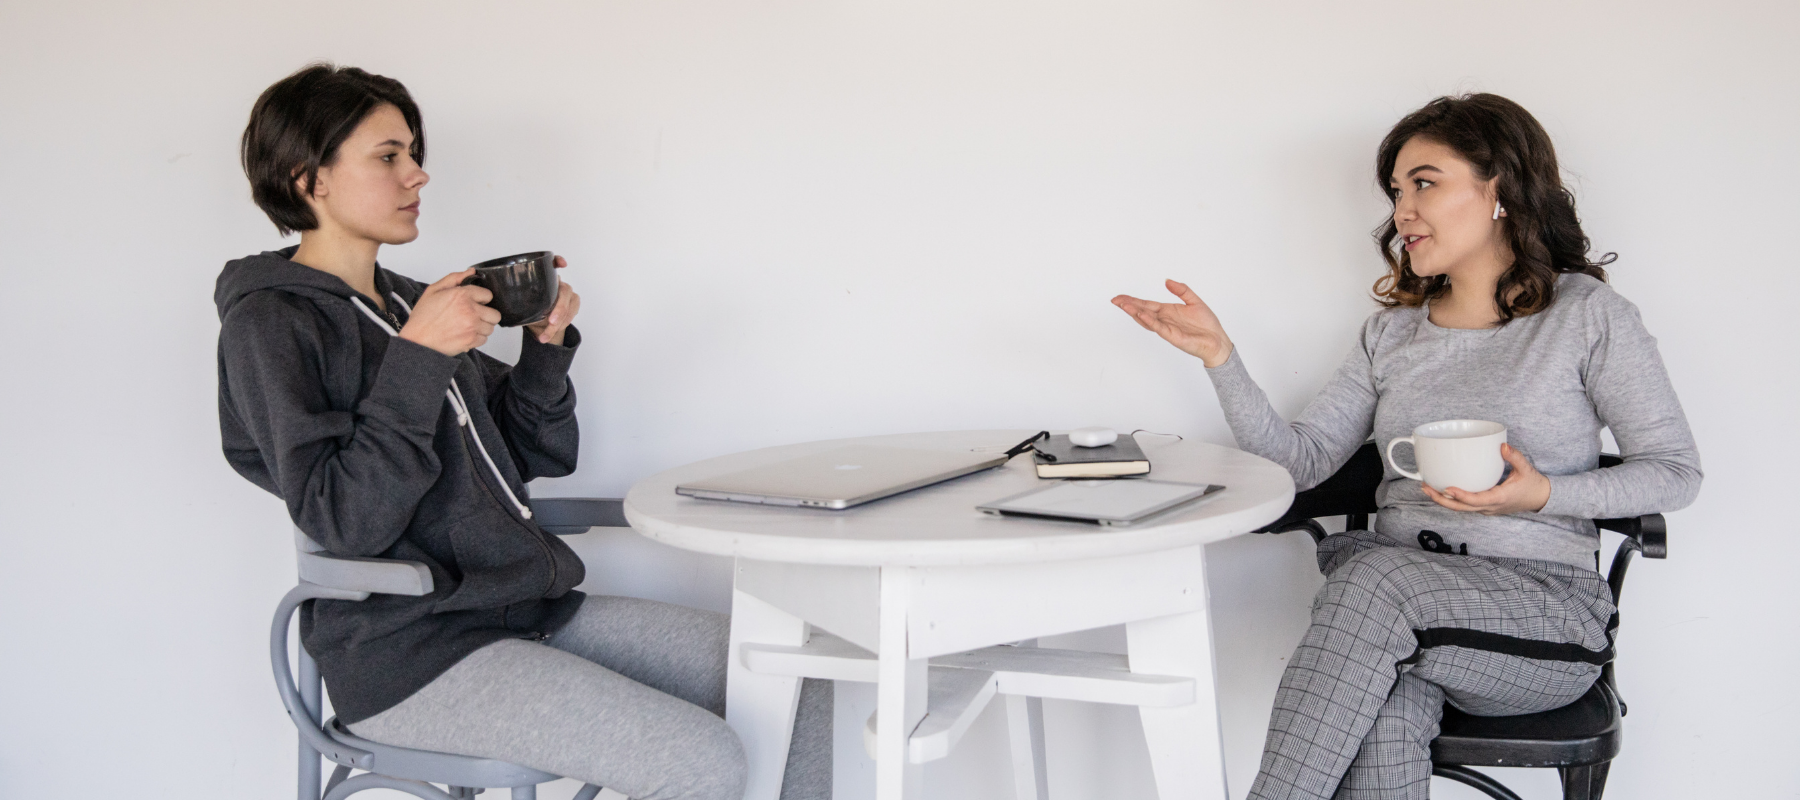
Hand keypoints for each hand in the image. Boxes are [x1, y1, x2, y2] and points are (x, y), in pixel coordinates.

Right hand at [398, 268, 501, 355]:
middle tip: (474, 316)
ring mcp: (472, 326)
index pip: (488, 295)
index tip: (474, 303)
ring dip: (482, 327)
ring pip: (491, 327)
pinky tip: (465, 335)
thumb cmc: (423, 317)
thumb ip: (454, 278)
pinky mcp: (471, 340)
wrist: (417, 340)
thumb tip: (471, 272)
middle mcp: (470, 310)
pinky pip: (484, 339)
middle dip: (486, 314)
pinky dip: (477, 338)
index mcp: (462, 295)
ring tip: (468, 326)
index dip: (481, 299)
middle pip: (495, 314)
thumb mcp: (434, 290)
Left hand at [523, 256, 579, 345]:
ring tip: (544, 336)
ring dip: (559, 323)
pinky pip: (572, 314)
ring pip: (568, 306)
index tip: (562, 264)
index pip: (553, 263)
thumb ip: (516, 302)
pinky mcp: (574, 303)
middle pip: (564, 291)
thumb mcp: (521, 306)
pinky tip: (550, 334)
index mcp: (544, 279)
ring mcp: (568, 293)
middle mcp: (558, 284)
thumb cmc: (530, 312)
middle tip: (551, 322)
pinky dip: (562, 326)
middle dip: (559, 309)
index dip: (557, 261)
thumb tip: (498, 302)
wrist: (541, 326)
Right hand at [1111, 279, 1234, 366]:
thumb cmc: (1207, 325)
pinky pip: (1159, 327)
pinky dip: (1149, 321)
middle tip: (1115, 300)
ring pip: (1147, 320)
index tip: (1120, 297)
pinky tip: (1141, 314)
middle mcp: (1164, 320)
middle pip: (1142, 311)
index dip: (1132, 300)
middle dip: (1128, 306)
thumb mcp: (1194, 300)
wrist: (1217, 340)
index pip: (1146, 304)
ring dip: (1135, 313)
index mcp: (1167, 311)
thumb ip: (1181, 290)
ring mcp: (1166, 328)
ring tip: (1124, 306)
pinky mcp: (1172, 336)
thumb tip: (1167, 281)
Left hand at [1422, 443, 1551, 515]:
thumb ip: (1515, 457)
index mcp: (1499, 498)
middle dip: (1442, 499)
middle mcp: (1490, 507)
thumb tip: (1502, 445)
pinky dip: (1452, 500)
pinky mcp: (1485, 508)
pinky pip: (1466, 506)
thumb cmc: (1533, 484)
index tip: (1447, 488)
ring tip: (1427, 488)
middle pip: (1461, 508)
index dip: (1461, 496)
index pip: (1476, 501)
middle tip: (1425, 487)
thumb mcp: (1526, 469)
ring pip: (1461, 509)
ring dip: (1444, 500)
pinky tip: (1442, 490)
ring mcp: (1487, 509)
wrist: (1541, 499)